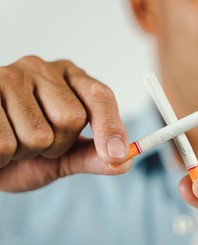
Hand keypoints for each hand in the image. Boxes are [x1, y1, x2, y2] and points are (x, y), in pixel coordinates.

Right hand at [0, 56, 131, 191]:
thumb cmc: (26, 152)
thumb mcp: (64, 156)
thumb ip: (93, 157)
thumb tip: (125, 161)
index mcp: (71, 78)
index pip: (100, 96)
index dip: (110, 127)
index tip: (116, 155)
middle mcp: (42, 69)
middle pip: (72, 118)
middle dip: (58, 146)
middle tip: (39, 144)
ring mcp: (9, 76)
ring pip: (38, 135)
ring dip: (27, 153)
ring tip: (15, 142)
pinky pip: (4, 144)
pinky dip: (2, 157)